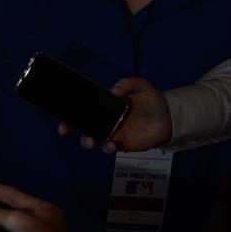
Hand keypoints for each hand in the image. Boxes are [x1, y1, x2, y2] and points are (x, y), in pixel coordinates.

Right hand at [0, 182, 72, 231]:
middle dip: (1, 198)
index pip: (13, 193)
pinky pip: (26, 224)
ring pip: (23, 214)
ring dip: (8, 210)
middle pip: (18, 202)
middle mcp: (46, 213)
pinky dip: (15, 221)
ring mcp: (47, 226)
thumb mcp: (15, 223)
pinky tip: (8, 224)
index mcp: (42, 205)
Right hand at [56, 76, 170, 152]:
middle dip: (70, 127)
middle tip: (64, 129)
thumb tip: (114, 90)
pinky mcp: (122, 144)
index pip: (84, 106)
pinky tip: (111, 145)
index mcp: (106, 105)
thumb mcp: (141, 86)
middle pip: (82, 124)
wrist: (168, 119)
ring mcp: (112, 132)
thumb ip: (128, 83)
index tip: (61, 112)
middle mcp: (106, 119)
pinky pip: (110, 148)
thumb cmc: (152, 101)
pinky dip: (107, 148)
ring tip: (89, 141)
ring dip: (87, 140)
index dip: (71, 110)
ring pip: (93, 138)